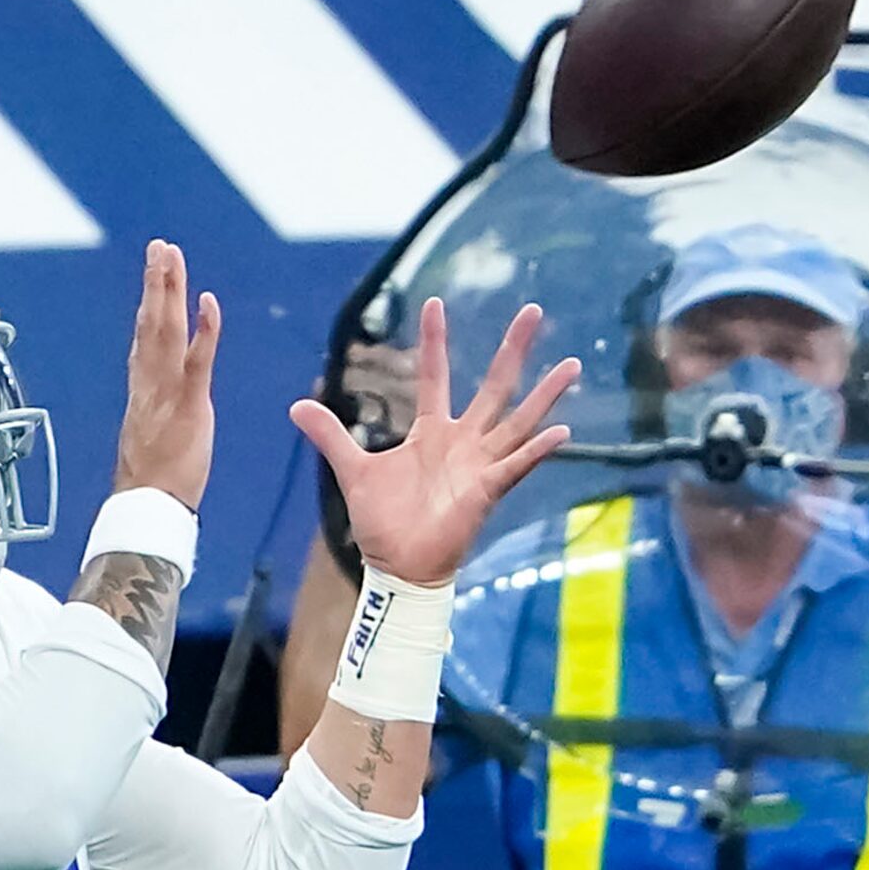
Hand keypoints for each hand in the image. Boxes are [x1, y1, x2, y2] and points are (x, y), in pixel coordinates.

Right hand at [113, 239, 220, 510]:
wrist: (148, 509)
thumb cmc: (153, 486)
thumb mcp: (153, 443)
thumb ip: (157, 419)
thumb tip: (158, 418)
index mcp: (142, 394)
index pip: (144, 340)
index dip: (149, 306)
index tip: (153, 278)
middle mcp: (149, 386)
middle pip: (150, 324)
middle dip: (155, 284)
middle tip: (160, 248)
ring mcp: (167, 393)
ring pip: (165, 331)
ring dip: (169, 290)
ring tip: (171, 255)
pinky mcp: (189, 405)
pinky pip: (197, 360)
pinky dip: (202, 329)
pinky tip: (207, 301)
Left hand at [289, 299, 576, 586]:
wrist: (397, 567)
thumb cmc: (383, 522)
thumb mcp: (353, 469)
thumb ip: (331, 435)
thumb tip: (296, 405)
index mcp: (431, 432)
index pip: (434, 374)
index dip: (434, 340)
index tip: (435, 302)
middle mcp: (462, 441)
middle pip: (494, 386)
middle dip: (513, 349)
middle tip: (533, 310)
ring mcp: (479, 465)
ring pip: (518, 421)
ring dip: (545, 395)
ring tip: (572, 364)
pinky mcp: (486, 491)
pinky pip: (517, 466)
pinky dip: (538, 450)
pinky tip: (561, 432)